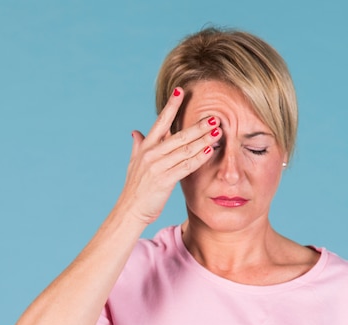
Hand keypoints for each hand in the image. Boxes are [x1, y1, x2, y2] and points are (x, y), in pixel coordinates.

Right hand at [117, 87, 219, 224]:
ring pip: (184, 149)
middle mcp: (151, 153)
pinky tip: (209, 151)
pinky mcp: (164, 179)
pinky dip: (198, 158)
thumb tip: (135, 132)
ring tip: (218, 131)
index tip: (180, 90)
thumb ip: (137, 146)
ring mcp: (157, 166)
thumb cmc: (135, 188)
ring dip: (202, 140)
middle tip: (214, 117)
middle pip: (178, 135)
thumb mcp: (134, 164)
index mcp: (145, 147)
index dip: (170, 106)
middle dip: (197, 126)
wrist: (129, 210)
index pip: (160, 122)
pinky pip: (185, 166)